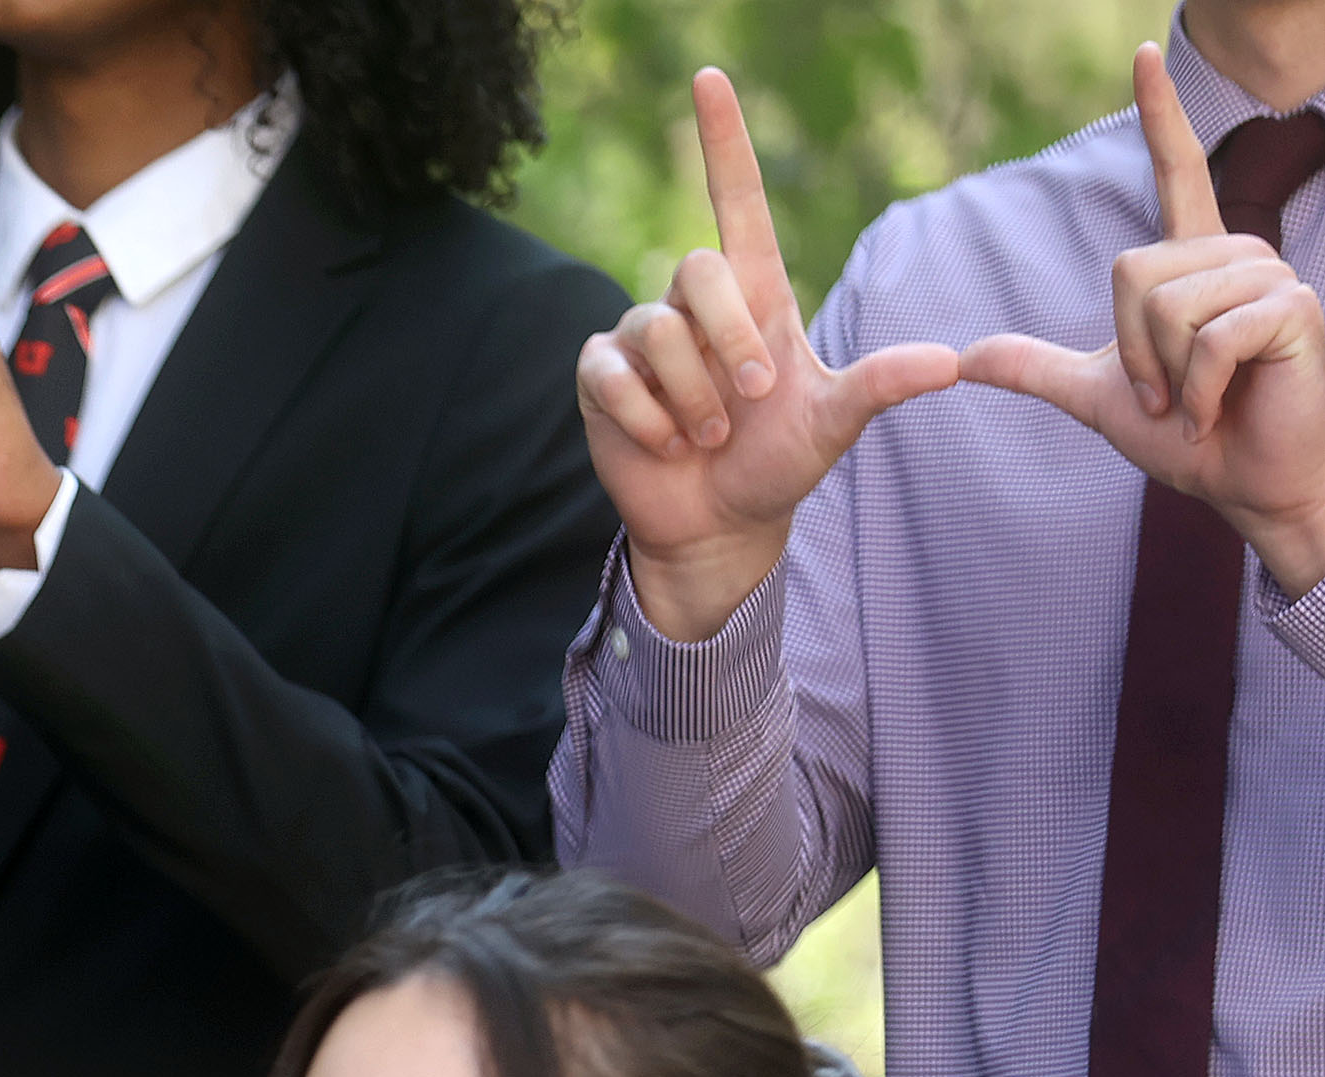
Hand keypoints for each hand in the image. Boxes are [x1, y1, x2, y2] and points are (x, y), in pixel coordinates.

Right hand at [576, 69, 960, 638]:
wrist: (718, 523)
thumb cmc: (777, 462)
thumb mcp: (835, 424)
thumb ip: (881, 386)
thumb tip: (950, 363)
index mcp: (755, 295)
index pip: (736, 198)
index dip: (724, 139)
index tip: (711, 79)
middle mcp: (693, 306)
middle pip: (700, 269)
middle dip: (730, 340)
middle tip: (748, 402)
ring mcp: (641, 338)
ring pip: (658, 331)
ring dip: (692, 397)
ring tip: (705, 436)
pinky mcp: (600, 376)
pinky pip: (614, 374)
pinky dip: (646, 417)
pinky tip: (663, 444)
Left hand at [961, 46, 1324, 599]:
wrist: (1248, 485)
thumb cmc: (1192, 438)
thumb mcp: (1100, 399)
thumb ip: (1037, 369)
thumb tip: (965, 356)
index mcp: (1194, 264)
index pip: (1177, 172)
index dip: (1160, 116)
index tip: (1141, 54)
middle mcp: (1236, 255)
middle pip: (1130, 273)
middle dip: (1131, 352)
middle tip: (1169, 394)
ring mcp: (1270, 278)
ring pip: (1164, 304)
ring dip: (1164, 374)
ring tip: (1197, 400)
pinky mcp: (1293, 310)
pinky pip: (1205, 339)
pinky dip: (1195, 390)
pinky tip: (1220, 408)